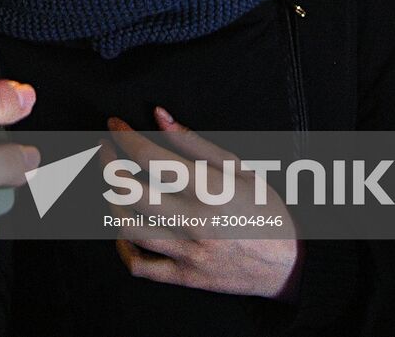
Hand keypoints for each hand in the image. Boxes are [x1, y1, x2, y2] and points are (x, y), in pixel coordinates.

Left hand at [105, 108, 301, 300]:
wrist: (288, 265)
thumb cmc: (265, 210)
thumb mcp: (239, 168)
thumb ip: (194, 142)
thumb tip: (159, 116)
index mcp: (210, 189)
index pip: (150, 157)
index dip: (125, 136)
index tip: (114, 124)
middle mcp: (194, 222)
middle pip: (128, 191)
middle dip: (107, 162)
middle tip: (105, 148)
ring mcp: (187, 253)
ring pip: (127, 227)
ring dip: (111, 200)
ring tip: (114, 184)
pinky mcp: (184, 277)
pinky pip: (139, 266)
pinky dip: (122, 247)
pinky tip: (123, 229)